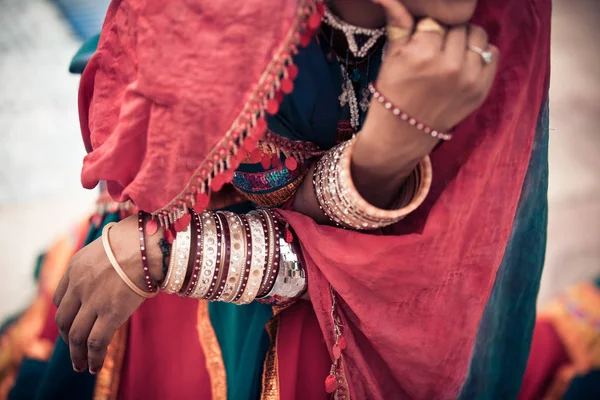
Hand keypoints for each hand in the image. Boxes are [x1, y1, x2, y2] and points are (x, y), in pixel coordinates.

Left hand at [52, 215, 163, 373]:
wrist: (150, 242)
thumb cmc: (139, 238)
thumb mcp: (110, 244)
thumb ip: (104, 259)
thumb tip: (118, 266)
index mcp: (76, 267)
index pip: (60, 298)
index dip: (65, 314)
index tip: (70, 323)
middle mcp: (78, 285)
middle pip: (64, 320)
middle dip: (67, 338)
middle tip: (73, 349)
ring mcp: (92, 301)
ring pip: (76, 336)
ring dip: (76, 355)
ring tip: (81, 366)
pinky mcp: (110, 314)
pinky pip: (96, 343)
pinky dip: (93, 358)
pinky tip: (94, 367)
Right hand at [351, 0, 497, 207]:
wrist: (402, 133)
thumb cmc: (392, 92)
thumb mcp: (390, 58)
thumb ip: (398, 23)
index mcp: (423, 55)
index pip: (434, 21)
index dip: (425, 30)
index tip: (418, 44)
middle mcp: (449, 66)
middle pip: (458, 25)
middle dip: (446, 33)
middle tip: (434, 50)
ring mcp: (469, 79)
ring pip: (478, 34)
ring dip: (465, 40)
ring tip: (450, 55)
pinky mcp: (482, 90)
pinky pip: (492, 53)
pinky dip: (480, 54)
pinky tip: (463, 64)